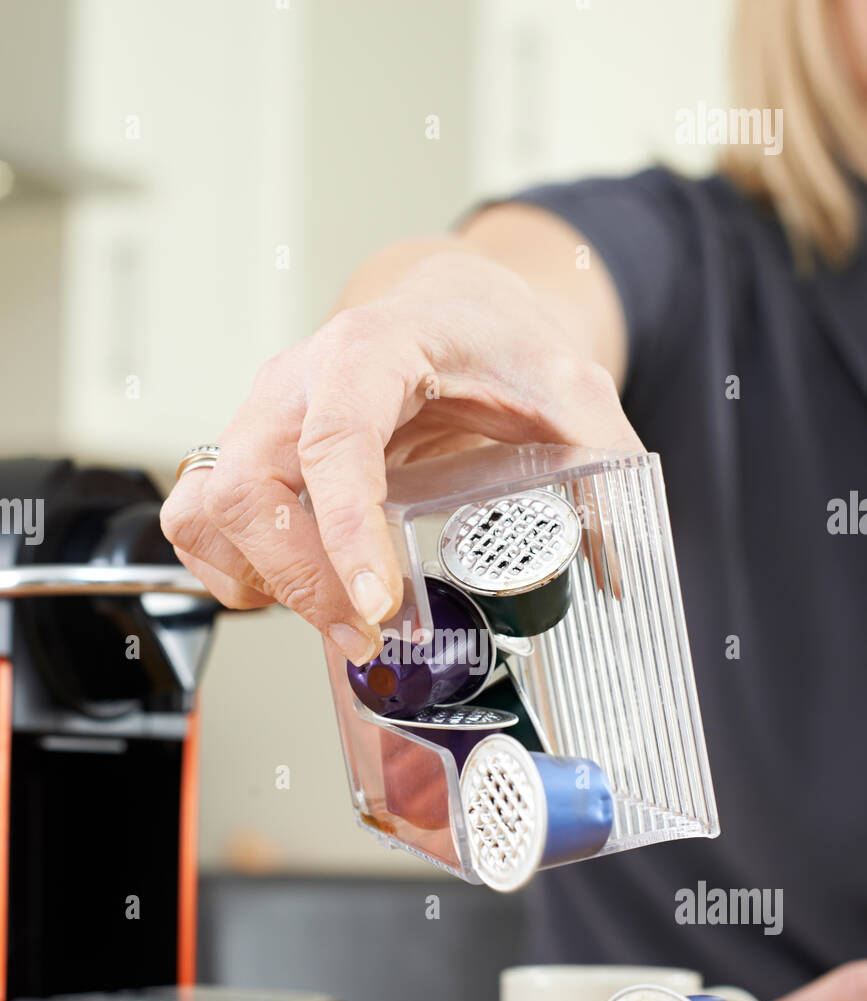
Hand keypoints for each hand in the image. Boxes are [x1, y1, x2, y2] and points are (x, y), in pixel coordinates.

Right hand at [160, 248, 640, 663]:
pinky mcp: (250, 453)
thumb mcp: (566, 389)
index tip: (376, 603)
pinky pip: (201, 518)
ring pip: (208, 507)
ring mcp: (262, 418)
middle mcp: (296, 384)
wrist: (448, 307)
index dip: (345, 528)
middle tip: (365, 635)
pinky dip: (231, 569)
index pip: (335, 440)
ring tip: (330, 616)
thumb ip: (601, 467)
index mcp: (369, 352)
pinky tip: (292, 592)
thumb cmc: (493, 339)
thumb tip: (613, 572)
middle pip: (249, 488)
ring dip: (259, 579)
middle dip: (300, 581)